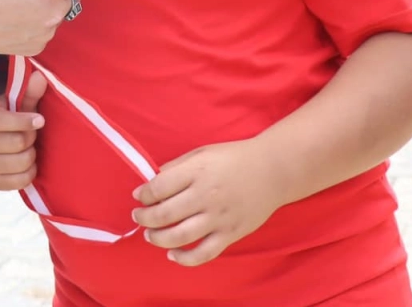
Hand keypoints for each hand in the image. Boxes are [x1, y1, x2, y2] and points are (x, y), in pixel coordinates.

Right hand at [0, 71, 47, 190]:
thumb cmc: (8, 119)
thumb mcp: (15, 103)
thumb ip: (29, 93)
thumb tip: (40, 76)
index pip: (1, 121)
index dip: (24, 121)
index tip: (41, 120)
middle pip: (17, 143)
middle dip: (30, 137)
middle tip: (31, 133)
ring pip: (21, 162)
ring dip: (31, 154)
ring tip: (27, 147)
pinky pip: (21, 180)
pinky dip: (30, 171)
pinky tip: (26, 162)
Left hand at [131, 139, 281, 265]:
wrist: (273, 170)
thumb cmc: (235, 158)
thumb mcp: (203, 152)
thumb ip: (177, 166)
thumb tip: (153, 181)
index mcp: (197, 171)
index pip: (159, 187)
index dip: (143, 194)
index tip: (139, 196)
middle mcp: (205, 195)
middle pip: (164, 214)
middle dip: (144, 218)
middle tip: (138, 217)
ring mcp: (218, 217)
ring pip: (179, 237)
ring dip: (158, 239)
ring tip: (150, 235)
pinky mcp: (230, 234)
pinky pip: (203, 254)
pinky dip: (184, 259)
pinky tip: (173, 254)